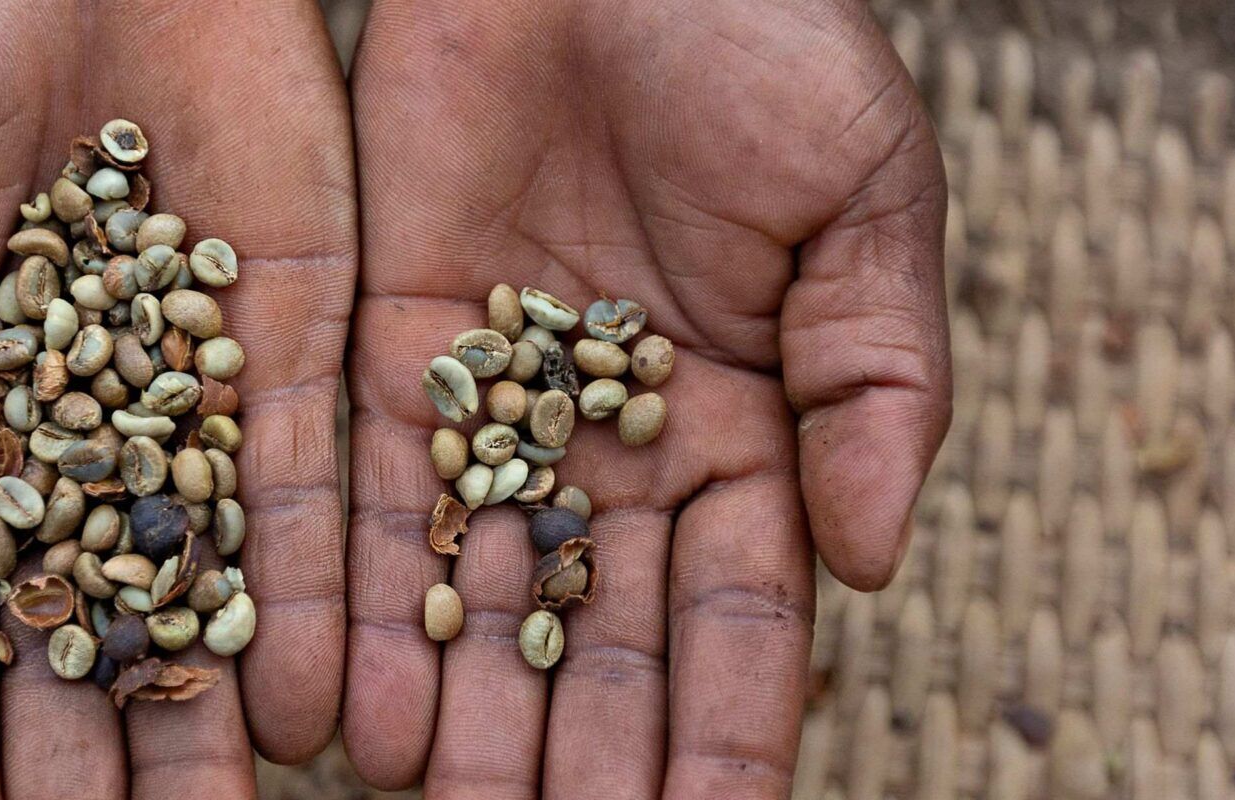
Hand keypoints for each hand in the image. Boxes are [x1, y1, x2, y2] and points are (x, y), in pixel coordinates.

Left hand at [341, 1, 949, 795]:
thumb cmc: (760, 38)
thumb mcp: (864, 195)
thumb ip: (878, 373)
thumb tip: (877, 559)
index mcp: (746, 424)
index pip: (743, 619)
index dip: (733, 734)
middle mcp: (614, 443)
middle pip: (600, 637)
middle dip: (585, 758)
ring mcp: (497, 403)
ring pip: (478, 594)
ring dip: (466, 716)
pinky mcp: (387, 348)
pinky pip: (373, 499)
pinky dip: (362, 604)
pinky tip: (356, 711)